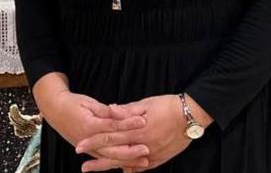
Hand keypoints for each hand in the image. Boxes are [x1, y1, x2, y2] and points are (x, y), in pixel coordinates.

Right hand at [41, 90, 150, 169]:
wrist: (55, 111)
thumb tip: (119, 111)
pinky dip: (118, 163)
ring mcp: (88, 148)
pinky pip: (105, 160)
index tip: (144, 121)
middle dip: (131, 150)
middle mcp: (87, 140)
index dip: (128, 123)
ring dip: (127, 160)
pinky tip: (131, 166)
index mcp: (89, 125)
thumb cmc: (73, 104)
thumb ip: (105, 111)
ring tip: (144, 161)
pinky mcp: (90, 151)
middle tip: (147, 149)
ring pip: (110, 157)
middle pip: (112, 147)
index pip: (112, 126)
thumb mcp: (89, 103)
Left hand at [77, 94, 205, 171]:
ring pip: (126, 163)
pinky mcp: (159, 158)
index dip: (94, 142)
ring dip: (109, 167)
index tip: (79, 146)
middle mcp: (142, 144)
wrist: (191, 116)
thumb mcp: (146, 104)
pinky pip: (141, 167)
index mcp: (137, 129)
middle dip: (97, 160)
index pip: (110, 137)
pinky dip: (130, 169)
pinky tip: (120, 171)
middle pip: (115, 153)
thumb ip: (127, 110)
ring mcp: (151, 154)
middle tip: (83, 166)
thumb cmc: (168, 105)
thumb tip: (110, 109)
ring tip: (95, 170)